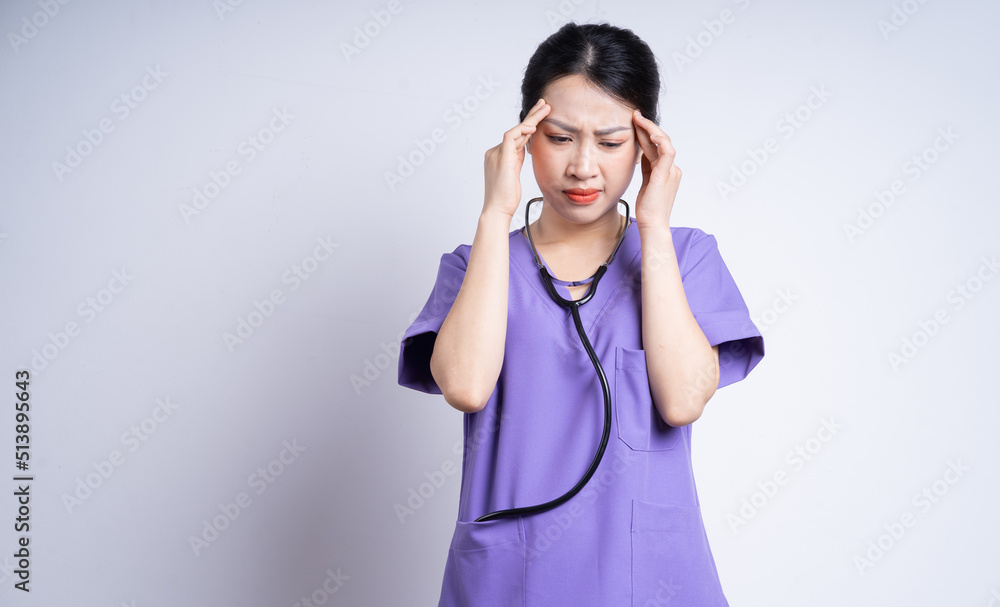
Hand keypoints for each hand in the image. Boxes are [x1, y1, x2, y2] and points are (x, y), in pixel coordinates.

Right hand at [482, 98, 550, 218]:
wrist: (497, 210)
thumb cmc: (506, 198)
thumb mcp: (514, 174)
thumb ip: (517, 159)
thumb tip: (525, 148)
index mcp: (499, 155)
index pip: (516, 135)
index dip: (529, 124)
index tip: (541, 115)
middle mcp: (495, 151)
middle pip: (516, 129)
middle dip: (532, 115)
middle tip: (544, 103)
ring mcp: (496, 153)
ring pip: (515, 130)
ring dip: (531, 118)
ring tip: (545, 109)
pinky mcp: (500, 158)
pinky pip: (510, 137)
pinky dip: (522, 130)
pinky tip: (533, 126)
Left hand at [632, 109, 680, 229]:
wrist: (652, 224)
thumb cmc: (648, 209)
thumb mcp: (645, 183)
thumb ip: (645, 168)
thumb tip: (639, 154)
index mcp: (666, 171)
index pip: (656, 146)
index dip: (645, 134)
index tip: (634, 123)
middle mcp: (671, 168)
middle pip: (660, 142)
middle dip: (647, 127)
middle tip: (634, 115)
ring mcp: (671, 171)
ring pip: (663, 142)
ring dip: (650, 129)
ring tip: (638, 119)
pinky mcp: (667, 174)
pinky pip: (667, 151)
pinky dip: (659, 140)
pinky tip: (649, 132)